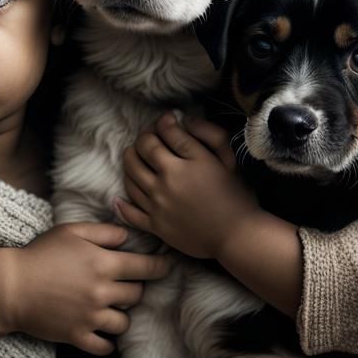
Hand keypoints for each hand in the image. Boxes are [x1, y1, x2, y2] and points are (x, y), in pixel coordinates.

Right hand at [2, 223, 170, 354]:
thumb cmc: (41, 253)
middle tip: (126, 284)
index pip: (145, 268)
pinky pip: (105, 346)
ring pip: (124, 322)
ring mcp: (90, 317)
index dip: (160, 267)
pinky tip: (103, 332)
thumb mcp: (71, 231)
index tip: (168, 267)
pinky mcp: (78, 336)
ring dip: (121, 314)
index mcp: (103, 263)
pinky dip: (107, 341)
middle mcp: (102, 292)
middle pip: (136, 295)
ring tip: (111, 307)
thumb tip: (128, 238)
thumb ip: (104, 232)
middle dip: (135, 289)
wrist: (11, 286)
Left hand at [116, 112, 258, 259]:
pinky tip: (120, 196)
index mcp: (188, 163)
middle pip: (141, 150)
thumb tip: (185, 119)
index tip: (168, 120)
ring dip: (130, 161)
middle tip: (151, 137)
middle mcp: (168, 181)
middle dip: (143, 137)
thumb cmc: (237, 196)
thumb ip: (210, 134)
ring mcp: (158, 204)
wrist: (237, 237)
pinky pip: (129, 211)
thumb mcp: (230, 159)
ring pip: (130, 176)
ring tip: (138, 158)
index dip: (163, 121)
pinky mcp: (155, 226)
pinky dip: (122, 202)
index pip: (164, 132)